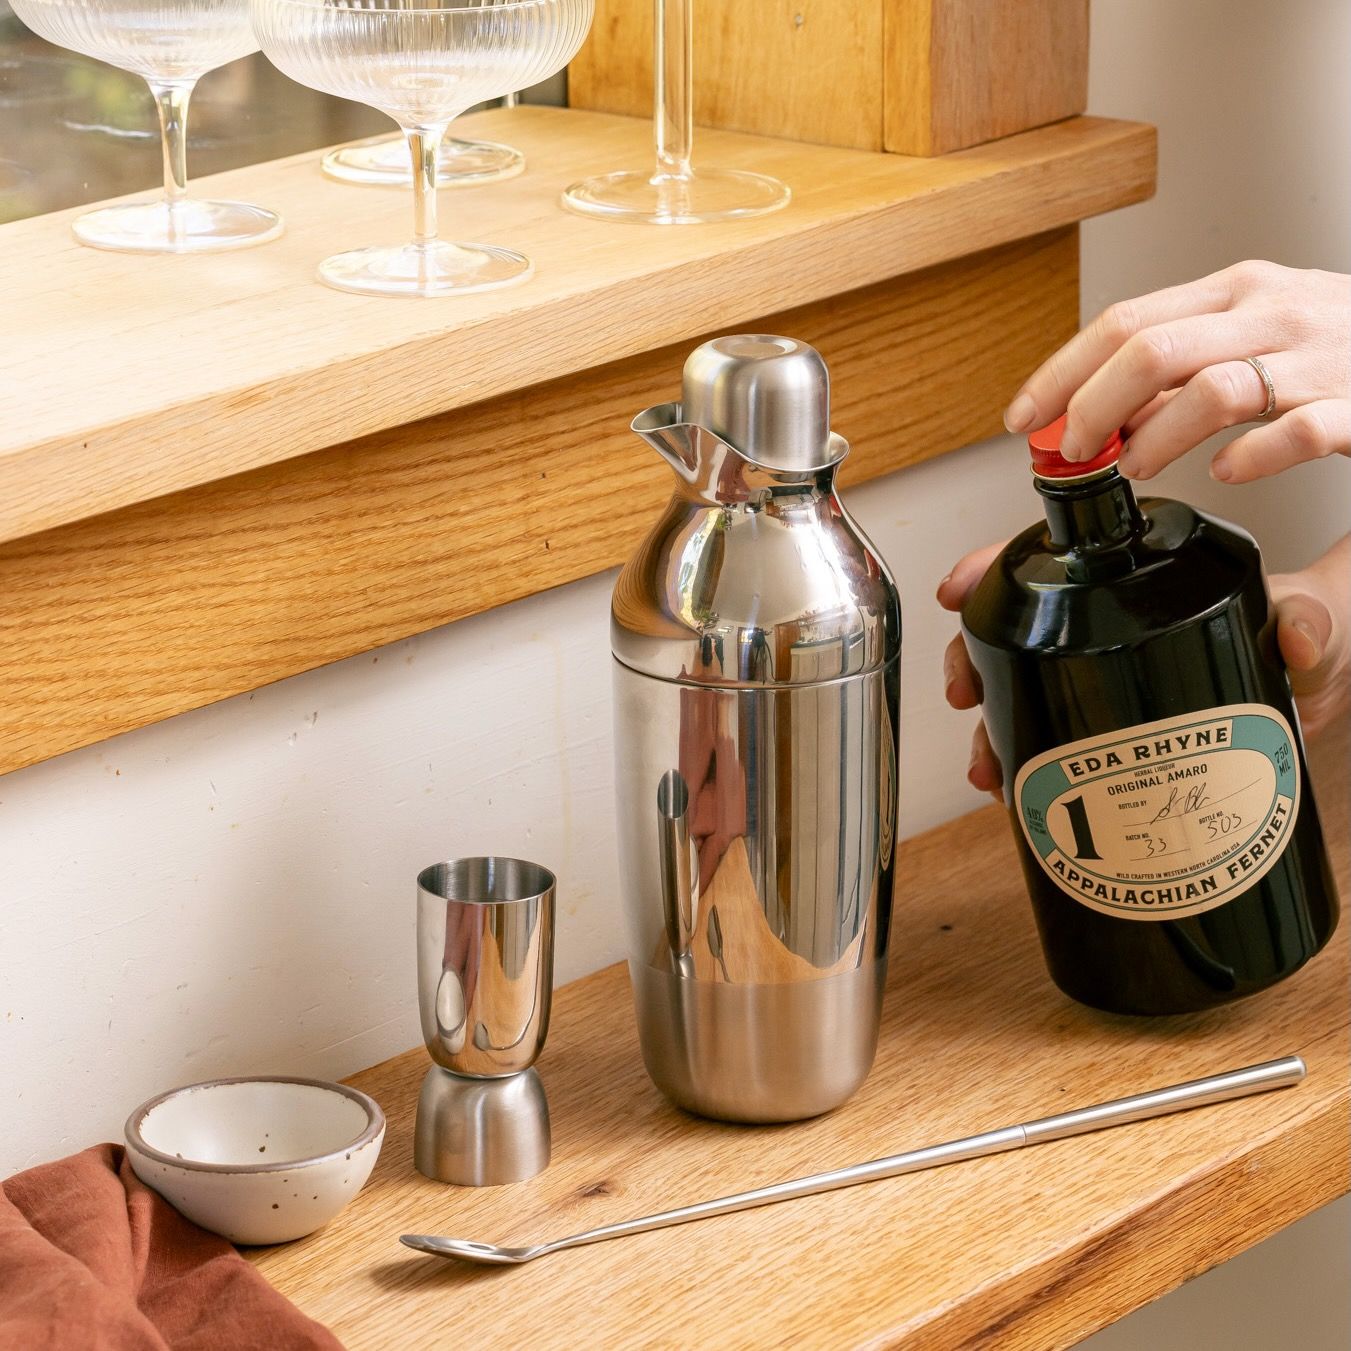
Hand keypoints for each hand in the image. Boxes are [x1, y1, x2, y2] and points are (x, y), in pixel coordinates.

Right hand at [936, 535, 1349, 795]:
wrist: (1326, 693)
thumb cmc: (1314, 632)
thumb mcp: (1314, 617)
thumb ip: (1309, 618)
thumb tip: (1293, 637)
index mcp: (1143, 577)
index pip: (1053, 562)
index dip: (992, 572)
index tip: (958, 593)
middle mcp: (1116, 624)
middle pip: (1021, 631)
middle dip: (977, 661)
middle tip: (967, 696)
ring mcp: (1112, 676)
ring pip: (1028, 692)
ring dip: (995, 729)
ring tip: (992, 770)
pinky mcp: (1118, 724)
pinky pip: (1057, 739)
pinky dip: (1028, 765)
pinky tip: (1018, 795)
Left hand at [1003, 262, 1350, 483]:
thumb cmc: (1335, 343)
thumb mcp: (1250, 332)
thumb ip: (1177, 367)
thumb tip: (1099, 412)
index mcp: (1232, 293)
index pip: (1122, 321)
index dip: (1061, 373)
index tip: (1023, 418)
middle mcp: (1270, 313)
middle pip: (1151, 350)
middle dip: (1094, 409)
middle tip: (1076, 454)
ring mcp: (1318, 356)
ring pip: (1214, 387)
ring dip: (1157, 436)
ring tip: (1138, 467)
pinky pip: (1300, 428)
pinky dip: (1254, 455)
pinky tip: (1228, 473)